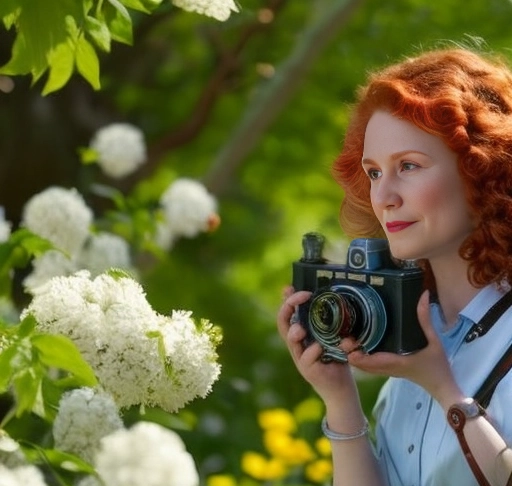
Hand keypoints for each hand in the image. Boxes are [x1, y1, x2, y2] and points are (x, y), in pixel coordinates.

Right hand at [276, 286, 359, 404]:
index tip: (289, 287)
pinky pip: (307, 358)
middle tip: (299, 297)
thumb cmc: (336, 361)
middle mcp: (297, 347)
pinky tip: (319, 347)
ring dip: (294, 331)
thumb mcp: (331, 339)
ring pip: (290, 341)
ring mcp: (301, 359)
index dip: (286, 301)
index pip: (287, 315)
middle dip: (288, 308)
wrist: (341, 391)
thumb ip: (328, 325)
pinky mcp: (309, 371)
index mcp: (301, 337)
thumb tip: (333, 301)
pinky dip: (313, 350)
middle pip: (283, 324)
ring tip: (300, 327)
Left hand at [347, 290, 463, 408]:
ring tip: (350, 338)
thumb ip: (425, 318)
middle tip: (347, 336)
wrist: (442, 386)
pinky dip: (361, 359)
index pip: (369, 362)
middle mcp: (387, 368)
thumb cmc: (438, 365)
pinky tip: (361, 345)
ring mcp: (387, 371)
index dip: (355, 354)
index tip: (349, 341)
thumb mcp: (433, 340)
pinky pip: (369, 367)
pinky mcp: (388, 371)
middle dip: (350, 352)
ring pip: (363, 367)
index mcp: (395, 362)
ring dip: (354, 355)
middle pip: (360, 365)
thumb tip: (423, 295)